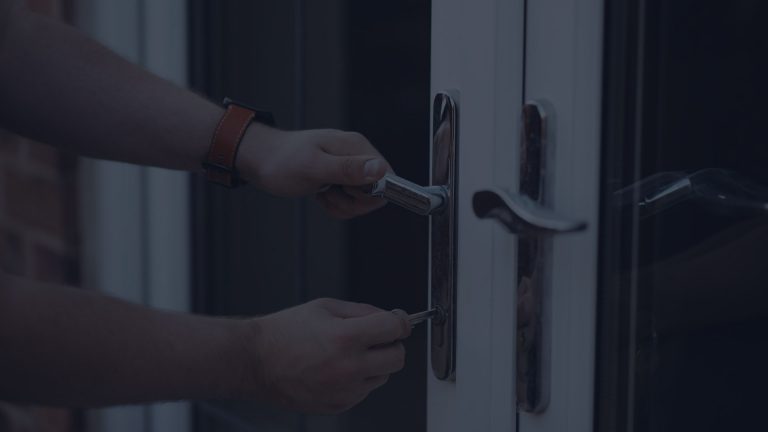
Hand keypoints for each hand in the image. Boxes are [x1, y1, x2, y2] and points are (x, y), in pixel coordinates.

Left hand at [239, 124, 391, 217]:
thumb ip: (348, 169)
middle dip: (353, 202)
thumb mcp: (314, 167)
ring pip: (362, 201)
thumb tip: (380, 170)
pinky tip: (320, 195)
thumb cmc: (281, 161)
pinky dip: (335, 205)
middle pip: (376, 192)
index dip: (370, 193)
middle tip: (329, 192)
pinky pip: (350, 202)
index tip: (346, 192)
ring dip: (342, 205)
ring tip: (321, 192)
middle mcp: (356, 155)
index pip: (387, 177)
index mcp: (356, 147)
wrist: (260, 160)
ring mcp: (349, 168)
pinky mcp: (341, 179)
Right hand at [245, 298, 410, 413]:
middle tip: (375, 337)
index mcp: (345, 337)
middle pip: (398, 358)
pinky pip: (364, 391)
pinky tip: (335, 369)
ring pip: (383, 376)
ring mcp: (344, 391)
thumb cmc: (286, 331)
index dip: (401, 321)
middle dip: (391, 344)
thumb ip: (363, 311)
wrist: (256, 361)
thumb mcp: (326, 307)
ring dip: (374, 364)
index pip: (395, 329)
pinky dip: (358, 379)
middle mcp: (348, 367)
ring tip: (346, 353)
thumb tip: (391, 318)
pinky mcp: (338, 406)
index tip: (398, 320)